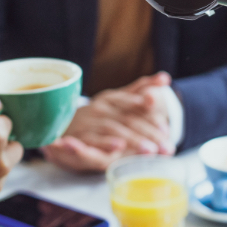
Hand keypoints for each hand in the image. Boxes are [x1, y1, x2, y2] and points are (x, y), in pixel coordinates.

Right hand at [41, 72, 173, 172]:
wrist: (60, 124)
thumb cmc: (96, 114)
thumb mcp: (117, 100)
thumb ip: (140, 89)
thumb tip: (165, 77)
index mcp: (112, 98)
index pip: (136, 105)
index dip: (152, 117)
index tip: (167, 129)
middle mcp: (100, 107)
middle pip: (128, 119)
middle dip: (149, 133)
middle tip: (167, 146)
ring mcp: (88, 121)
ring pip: (113, 129)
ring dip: (132, 139)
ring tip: (149, 149)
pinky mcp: (78, 137)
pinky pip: (92, 140)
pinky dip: (105, 142)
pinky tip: (118, 146)